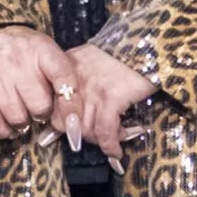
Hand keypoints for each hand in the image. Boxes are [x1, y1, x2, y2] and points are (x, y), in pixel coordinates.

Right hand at [0, 26, 83, 148]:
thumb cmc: (22, 50)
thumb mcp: (43, 51)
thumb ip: (59, 77)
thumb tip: (72, 119)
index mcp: (40, 46)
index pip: (63, 77)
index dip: (71, 104)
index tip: (73, 124)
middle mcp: (17, 57)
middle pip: (39, 105)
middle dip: (41, 114)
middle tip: (38, 112)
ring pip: (16, 117)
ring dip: (21, 125)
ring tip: (22, 118)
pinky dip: (1, 130)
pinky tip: (5, 127)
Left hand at [66, 43, 157, 171]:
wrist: (144, 45)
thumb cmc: (118, 55)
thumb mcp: (88, 62)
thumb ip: (74, 85)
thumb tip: (64, 113)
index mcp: (65, 71)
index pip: (53, 108)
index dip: (61, 125)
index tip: (59, 136)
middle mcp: (74, 82)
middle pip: (67, 124)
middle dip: (83, 135)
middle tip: (100, 136)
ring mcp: (91, 91)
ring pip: (87, 131)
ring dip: (102, 141)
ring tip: (118, 136)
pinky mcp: (111, 99)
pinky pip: (106, 133)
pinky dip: (111, 146)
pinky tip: (116, 152)